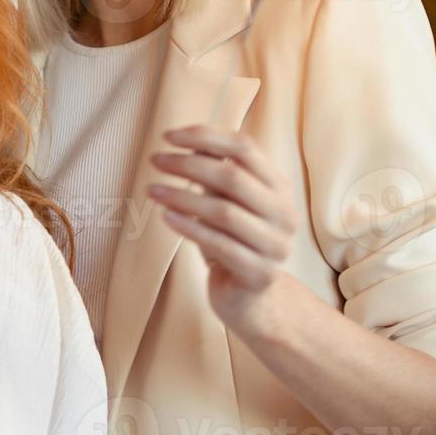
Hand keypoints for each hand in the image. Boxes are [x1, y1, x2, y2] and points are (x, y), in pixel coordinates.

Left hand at [148, 125, 297, 335]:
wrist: (250, 299)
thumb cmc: (232, 241)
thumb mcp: (227, 202)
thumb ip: (215, 172)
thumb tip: (184, 140)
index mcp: (279, 187)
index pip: (245, 148)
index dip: (206, 136)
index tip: (168, 136)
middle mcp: (284, 213)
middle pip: (233, 178)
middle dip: (188, 165)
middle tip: (155, 160)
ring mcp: (275, 245)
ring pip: (224, 212)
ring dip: (182, 197)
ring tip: (152, 190)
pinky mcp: (258, 273)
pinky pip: (219, 245)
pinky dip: (189, 228)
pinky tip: (165, 217)